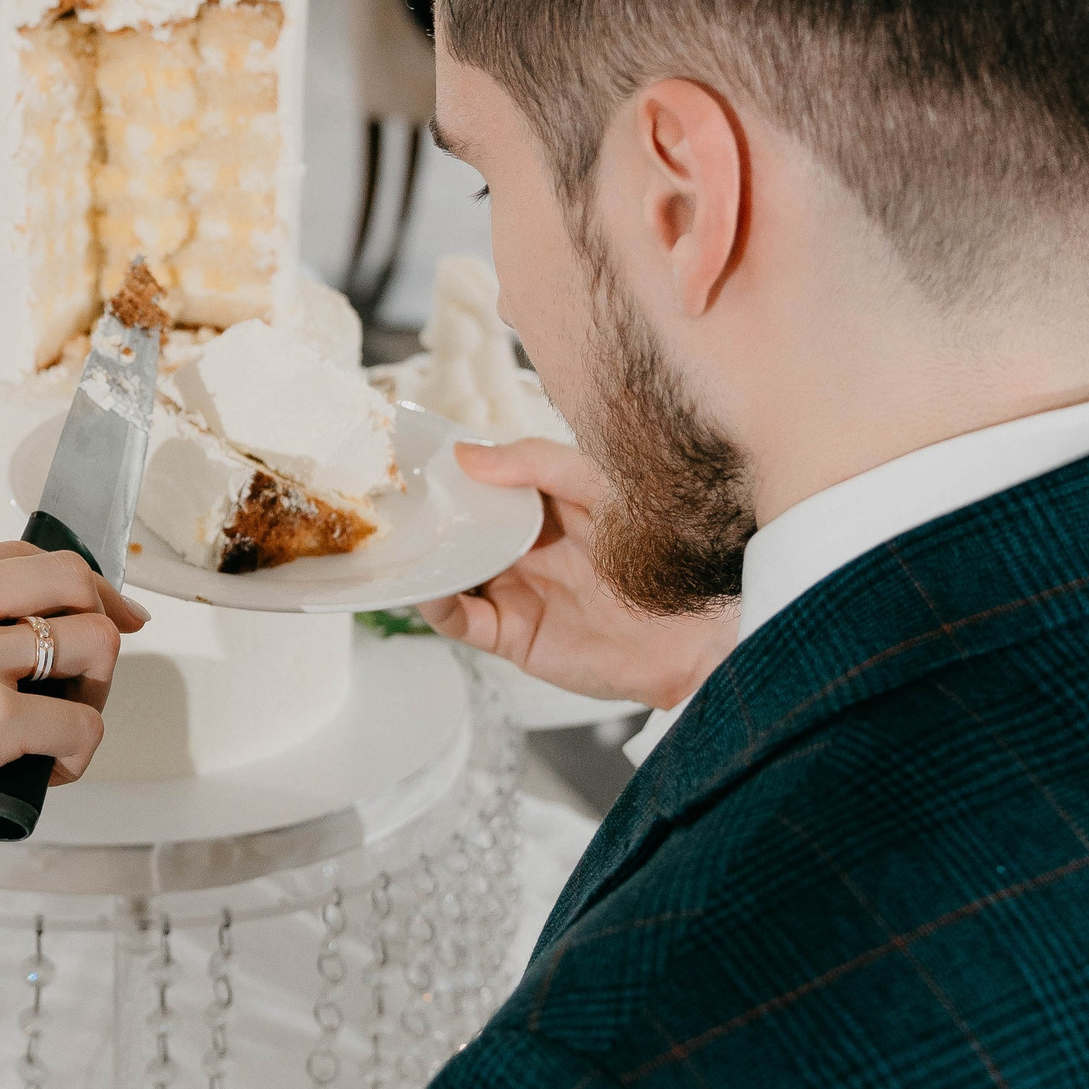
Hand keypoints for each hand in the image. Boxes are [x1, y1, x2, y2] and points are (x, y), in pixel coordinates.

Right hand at [0, 541, 146, 915]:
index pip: (18, 555)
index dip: (71, 592)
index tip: (100, 618)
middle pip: (70, 578)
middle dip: (100, 627)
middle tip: (87, 682)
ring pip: (93, 644)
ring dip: (93, 696)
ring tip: (55, 735)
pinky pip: (82, 724)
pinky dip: (79, 754)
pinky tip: (48, 773)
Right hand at [418, 439, 735, 710]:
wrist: (701, 632)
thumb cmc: (665, 552)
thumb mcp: (599, 486)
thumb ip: (537, 464)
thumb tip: (466, 454)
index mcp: (540, 508)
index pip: (480, 486)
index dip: (446, 474)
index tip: (411, 458)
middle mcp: (520, 549)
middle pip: (455, 531)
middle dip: (422, 516)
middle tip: (386, 497)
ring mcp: (512, 591)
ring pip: (448, 572)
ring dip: (421, 558)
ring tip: (394, 538)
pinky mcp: (511, 634)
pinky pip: (458, 618)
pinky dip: (434, 602)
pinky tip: (427, 584)